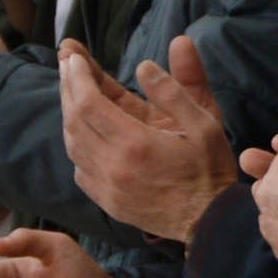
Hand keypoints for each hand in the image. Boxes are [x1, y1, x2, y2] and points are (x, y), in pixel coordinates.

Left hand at [60, 35, 235, 241]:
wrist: (210, 222)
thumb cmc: (210, 168)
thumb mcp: (205, 122)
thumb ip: (176, 89)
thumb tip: (145, 64)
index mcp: (135, 143)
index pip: (89, 102)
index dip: (77, 76)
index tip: (73, 55)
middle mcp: (113, 166)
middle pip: (74, 120)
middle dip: (68, 87)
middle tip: (67, 62)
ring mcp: (106, 188)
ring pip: (73, 144)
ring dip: (69, 113)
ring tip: (72, 89)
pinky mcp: (107, 202)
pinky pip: (79, 169)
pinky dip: (76, 144)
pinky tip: (82, 130)